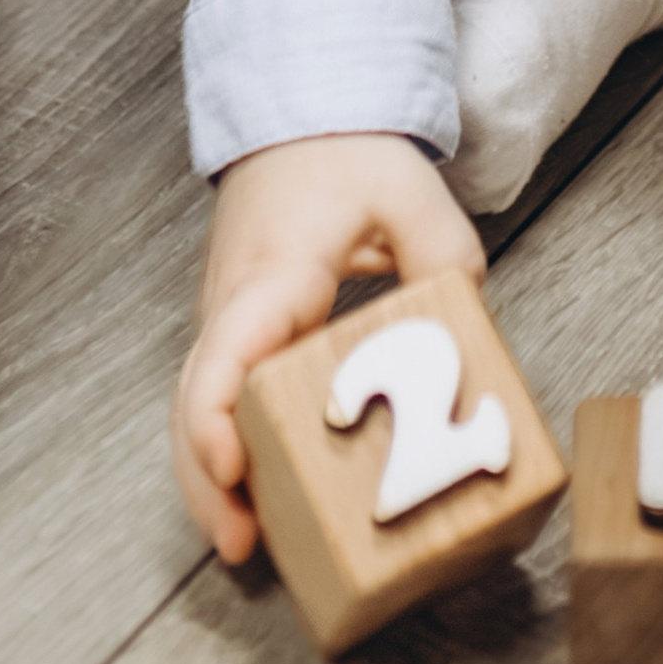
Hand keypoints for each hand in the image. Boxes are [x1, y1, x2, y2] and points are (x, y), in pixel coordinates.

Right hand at [173, 134, 482, 562]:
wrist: (302, 117)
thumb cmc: (346, 153)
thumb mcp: (412, 193)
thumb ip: (445, 258)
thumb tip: (468, 336)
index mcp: (270, 276)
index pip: (221, 358)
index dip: (216, 423)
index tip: (234, 470)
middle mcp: (233, 308)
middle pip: (194, 406)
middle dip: (208, 483)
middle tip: (242, 546)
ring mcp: (229, 323)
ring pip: (198, 412)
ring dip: (213, 479)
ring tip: (247, 542)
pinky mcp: (242, 333)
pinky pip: (220, 400)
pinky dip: (227, 450)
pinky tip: (258, 495)